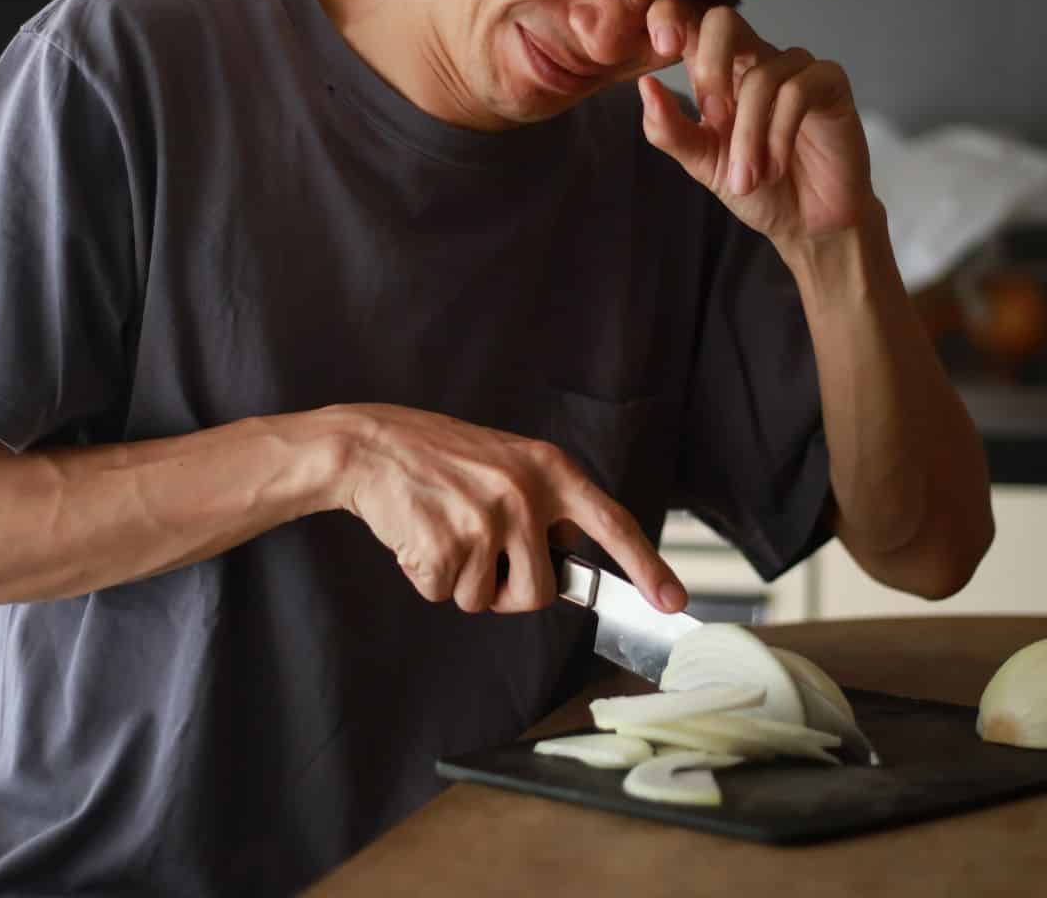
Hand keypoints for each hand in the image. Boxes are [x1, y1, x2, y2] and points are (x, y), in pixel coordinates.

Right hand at [329, 404, 686, 615]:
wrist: (372, 445)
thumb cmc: (438, 458)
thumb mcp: (506, 464)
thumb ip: (543, 505)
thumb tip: (568, 562)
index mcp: (549, 470)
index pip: (612, 523)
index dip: (647, 566)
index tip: (673, 600)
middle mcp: (526, 495)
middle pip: (537, 592)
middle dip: (505, 592)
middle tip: (476, 557)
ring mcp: (486, 520)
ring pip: (485, 600)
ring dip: (459, 583)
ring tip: (441, 532)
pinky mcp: (446, 544)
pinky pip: (443, 594)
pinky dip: (425, 577)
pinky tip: (416, 536)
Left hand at [637, 0, 873, 248]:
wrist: (806, 224)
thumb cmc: (757, 188)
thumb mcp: (701, 162)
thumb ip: (669, 129)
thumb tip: (646, 86)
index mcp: (718, 70)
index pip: (689, 20)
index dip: (670, 16)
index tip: (662, 46)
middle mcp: (756, 59)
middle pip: (723, 21)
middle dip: (710, 68)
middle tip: (711, 119)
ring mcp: (794, 67)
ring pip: (760, 78)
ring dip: (748, 138)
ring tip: (747, 180)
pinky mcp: (829, 83)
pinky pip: (797, 91)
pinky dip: (779, 136)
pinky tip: (775, 167)